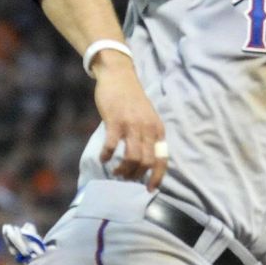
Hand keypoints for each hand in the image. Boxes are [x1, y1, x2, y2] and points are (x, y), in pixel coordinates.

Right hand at [93, 59, 167, 191]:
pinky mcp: (115, 121)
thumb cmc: (131, 99)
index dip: (157, 177)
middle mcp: (148, 129)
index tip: (149, 189)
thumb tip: (143, 162)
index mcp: (157, 129)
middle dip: (136, 176)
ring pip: (132, 158)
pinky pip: (112, 145)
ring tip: (116, 171)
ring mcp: (132, 125)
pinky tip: (103, 158)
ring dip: (123, 170)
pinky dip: (107, 156)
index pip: (162, 159)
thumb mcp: (147, 118)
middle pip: (146, 163)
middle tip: (126, 178)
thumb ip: (147, 137)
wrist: (119, 75)